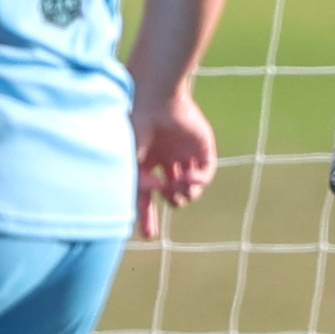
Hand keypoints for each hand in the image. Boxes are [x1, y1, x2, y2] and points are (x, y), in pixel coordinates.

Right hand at [134, 89, 220, 237]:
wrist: (155, 98)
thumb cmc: (134, 126)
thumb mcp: (129, 161)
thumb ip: (137, 184)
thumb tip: (153, 196)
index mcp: (144, 160)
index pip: (147, 194)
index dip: (147, 216)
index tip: (149, 236)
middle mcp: (164, 158)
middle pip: (170, 192)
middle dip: (170, 202)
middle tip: (165, 200)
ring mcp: (184, 153)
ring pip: (190, 188)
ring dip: (183, 195)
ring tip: (175, 186)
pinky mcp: (202, 147)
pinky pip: (205, 175)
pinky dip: (199, 183)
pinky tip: (190, 179)